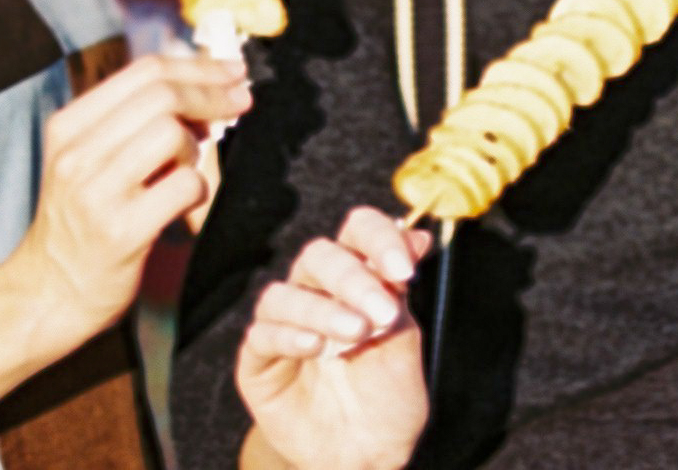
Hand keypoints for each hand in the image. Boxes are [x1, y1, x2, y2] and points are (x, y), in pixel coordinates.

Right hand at [1, 53, 251, 357]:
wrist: (46, 294)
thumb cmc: (80, 222)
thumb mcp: (86, 160)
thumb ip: (131, 122)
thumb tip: (204, 86)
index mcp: (68, 127)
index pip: (145, 71)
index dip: (199, 66)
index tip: (232, 72)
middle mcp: (76, 154)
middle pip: (163, 95)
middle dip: (213, 93)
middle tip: (241, 102)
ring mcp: (96, 193)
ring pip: (172, 134)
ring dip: (196, 147)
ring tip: (185, 169)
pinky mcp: (121, 231)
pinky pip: (185, 185)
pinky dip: (198, 189)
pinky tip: (184, 204)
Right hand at [239, 207, 434, 469]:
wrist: (363, 457)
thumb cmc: (387, 397)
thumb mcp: (403, 344)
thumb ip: (400, 292)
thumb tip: (419, 235)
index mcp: (357, 276)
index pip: (358, 231)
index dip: (379, 238)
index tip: (406, 268)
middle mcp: (317, 291)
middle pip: (320, 255)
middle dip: (353, 278)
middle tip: (383, 313)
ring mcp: (284, 323)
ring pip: (285, 293)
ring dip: (323, 309)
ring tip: (355, 334)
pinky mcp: (259, 358)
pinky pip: (263, 333)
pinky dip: (290, 335)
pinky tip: (315, 348)